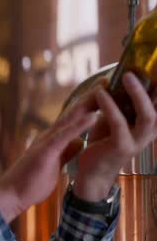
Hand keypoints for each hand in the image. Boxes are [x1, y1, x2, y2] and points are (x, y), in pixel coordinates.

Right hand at [0, 92, 98, 222]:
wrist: (12, 194)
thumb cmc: (31, 182)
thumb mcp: (55, 164)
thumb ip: (66, 151)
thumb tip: (78, 142)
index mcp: (53, 140)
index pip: (74, 118)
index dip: (89, 105)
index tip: (105, 93)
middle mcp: (50, 136)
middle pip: (73, 112)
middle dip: (91, 96)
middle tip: (108, 79)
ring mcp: (47, 142)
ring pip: (70, 118)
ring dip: (88, 103)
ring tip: (104, 89)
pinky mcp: (46, 151)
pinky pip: (65, 135)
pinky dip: (80, 125)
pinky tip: (93, 116)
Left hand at [74, 72, 156, 200]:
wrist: (91, 172)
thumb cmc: (103, 143)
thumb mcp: (113, 119)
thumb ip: (119, 103)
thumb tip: (117, 77)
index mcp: (149, 125)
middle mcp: (149, 133)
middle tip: (142, 67)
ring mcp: (138, 141)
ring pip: (147, 115)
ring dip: (138, 94)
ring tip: (125, 76)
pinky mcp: (122, 147)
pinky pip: (118, 122)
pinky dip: (109, 106)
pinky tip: (100, 93)